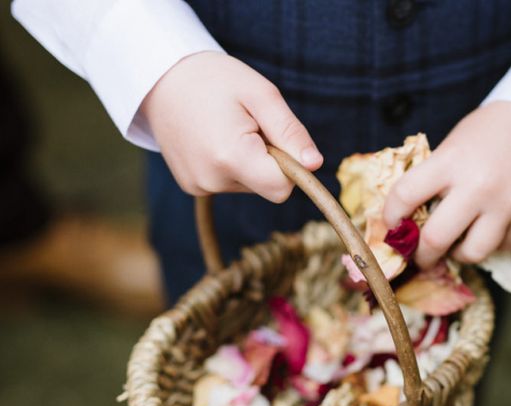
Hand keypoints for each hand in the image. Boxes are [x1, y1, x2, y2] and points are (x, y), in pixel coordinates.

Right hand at [140, 51, 322, 201]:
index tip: (279, 139)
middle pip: (266, 186)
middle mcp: (212, 180)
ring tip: (227, 128)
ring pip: (249, 185)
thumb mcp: (261, 95)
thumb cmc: (214, 79)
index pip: (282, 188)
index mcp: (230, 157)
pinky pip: (230, 183)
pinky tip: (213, 139)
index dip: (290, 167)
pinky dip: (231, 165)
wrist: (159, 77)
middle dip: (268, 160)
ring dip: (249, 161)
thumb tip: (315, 165)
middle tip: (247, 125)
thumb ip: (291, 132)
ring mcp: (199, 186)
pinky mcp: (192, 186)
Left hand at [383, 102, 510, 267]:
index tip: (392, 225)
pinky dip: (488, 244)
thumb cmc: (489, 134)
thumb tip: (406, 222)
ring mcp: (506, 206)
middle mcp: (478, 186)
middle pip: (436, 239)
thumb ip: (432, 180)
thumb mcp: (453, 146)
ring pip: (471, 254)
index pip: (405, 196)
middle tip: (419, 255)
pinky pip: (499, 248)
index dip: (390, 217)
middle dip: (421, 255)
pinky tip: (486, 229)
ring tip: (455, 244)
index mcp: (451, 161)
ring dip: (456, 254)